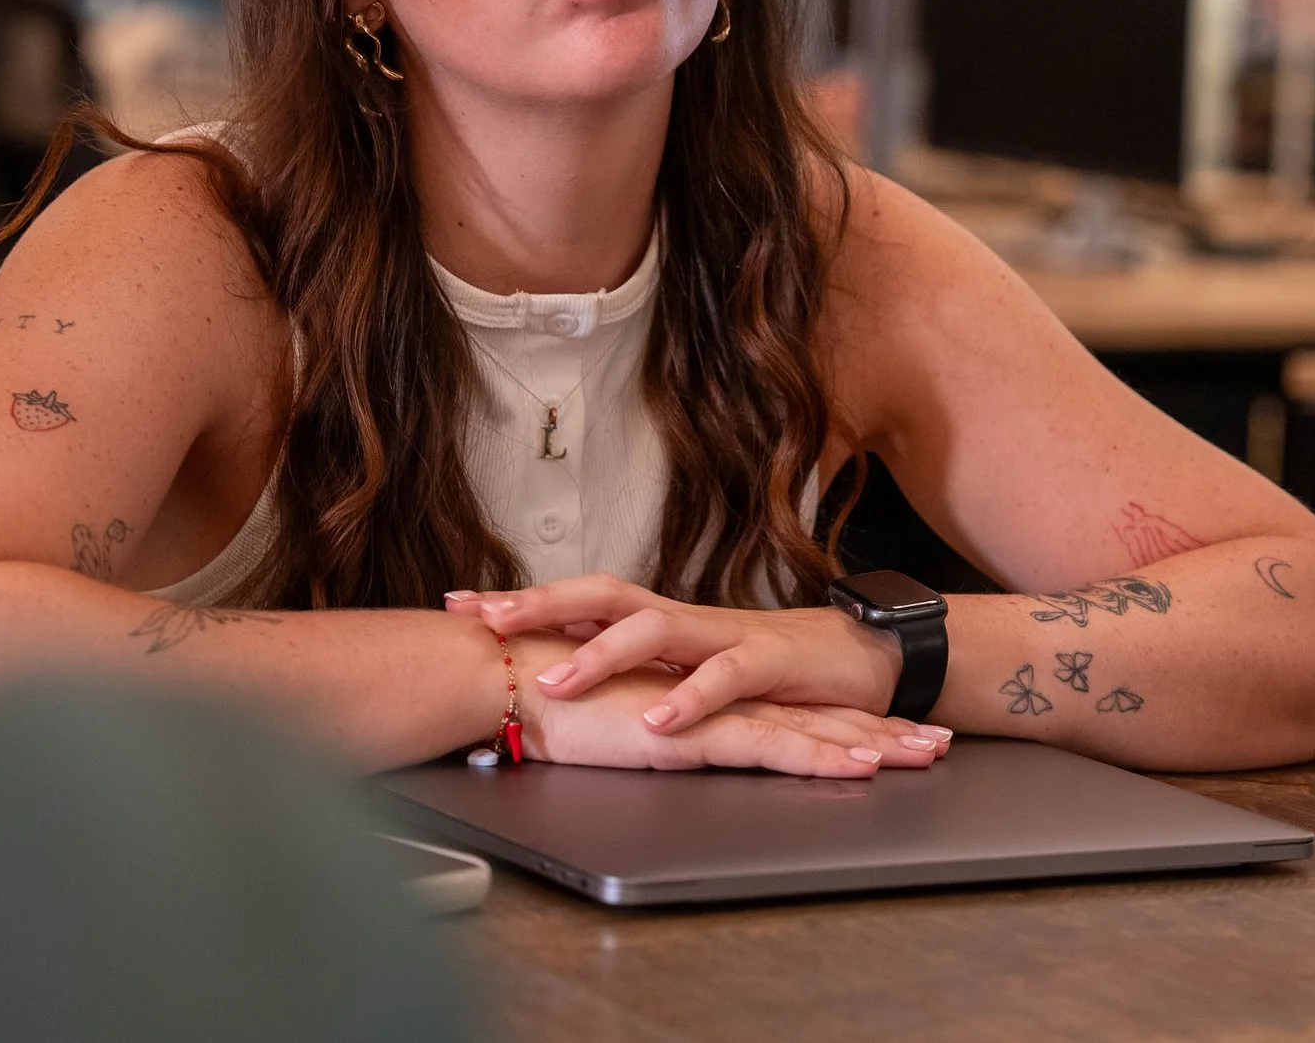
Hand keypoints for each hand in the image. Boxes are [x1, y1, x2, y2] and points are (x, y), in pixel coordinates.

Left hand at [461, 579, 939, 747]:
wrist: (857, 658)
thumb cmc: (761, 669)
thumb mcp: (683, 673)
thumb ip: (633, 675)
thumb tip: (550, 688)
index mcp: (657, 621)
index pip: (577, 598)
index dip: (520, 599)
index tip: (458, 605)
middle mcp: (682, 619)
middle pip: (602, 594)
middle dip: (540, 604)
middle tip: (484, 620)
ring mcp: (724, 634)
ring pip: (654, 628)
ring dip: (601, 654)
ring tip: (554, 681)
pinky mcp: (768, 662)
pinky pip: (724, 677)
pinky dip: (688, 698)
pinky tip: (657, 720)